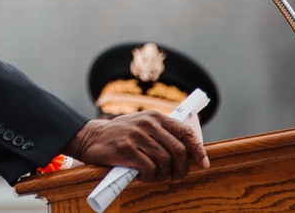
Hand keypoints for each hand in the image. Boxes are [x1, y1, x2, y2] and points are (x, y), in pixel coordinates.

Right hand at [63, 112, 209, 181]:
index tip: (203, 163)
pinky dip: (150, 176)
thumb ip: (161, 133)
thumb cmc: (120, 136)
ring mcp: (136, 136)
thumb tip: (188, 151)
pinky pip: (149, 168)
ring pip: (165, 161)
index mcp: (154, 117)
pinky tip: (143, 175)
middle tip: (176, 177)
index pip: (185, 132)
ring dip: (163, 174)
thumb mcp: (141, 127)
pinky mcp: (126, 149)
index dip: (198, 149)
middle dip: (181, 168)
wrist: (90, 138)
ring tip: (155, 176)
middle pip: (178, 150)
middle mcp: (147, 123)